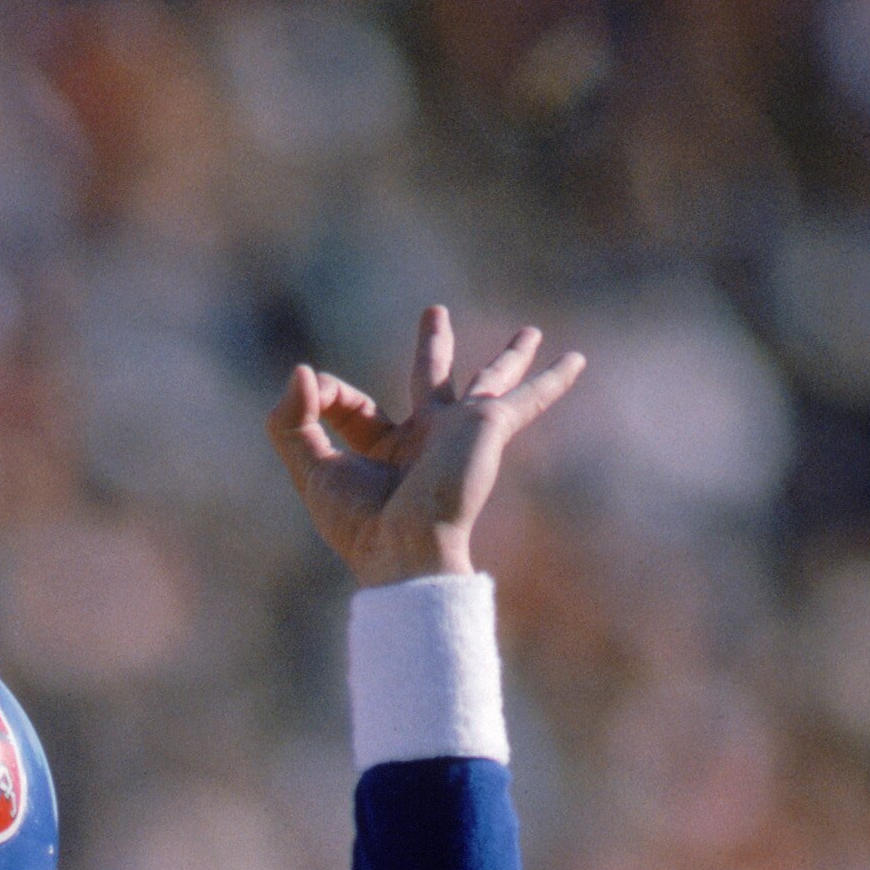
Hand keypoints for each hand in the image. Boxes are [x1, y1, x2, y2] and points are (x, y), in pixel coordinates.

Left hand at [267, 304, 583, 586]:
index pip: (354, 406)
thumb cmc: (359, 525)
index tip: (317, 390)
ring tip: (530, 333)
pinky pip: (525, 400)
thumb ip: (291, 421)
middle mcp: (425, 440)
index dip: (330, 394)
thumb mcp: (309, 468)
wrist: (406, 554)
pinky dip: (551, 382)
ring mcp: (460, 434)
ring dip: (509, 359)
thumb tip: (303, 370)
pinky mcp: (487, 429)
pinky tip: (577, 362)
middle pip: (429, 381)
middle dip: (433, 348)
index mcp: (383, 453)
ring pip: (487, 384)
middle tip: (435, 314)